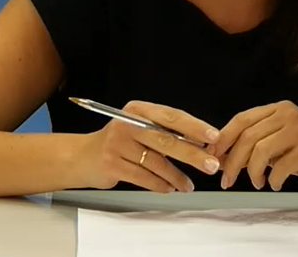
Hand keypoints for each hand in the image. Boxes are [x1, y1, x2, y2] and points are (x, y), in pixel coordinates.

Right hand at [71, 100, 220, 192]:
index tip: (214, 137)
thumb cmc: (120, 142)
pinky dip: (160, 184)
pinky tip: (169, 188)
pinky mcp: (112, 165)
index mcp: (138, 109)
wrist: (83, 157)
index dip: (195, 127)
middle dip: (193, 154)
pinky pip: (144, 178)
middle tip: (211, 165)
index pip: (172, 116)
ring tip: (188, 185)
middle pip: (167, 139)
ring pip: (157, 163)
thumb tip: (201, 144)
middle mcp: (127, 123)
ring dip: (177, 176)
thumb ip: (165, 132)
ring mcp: (118, 144)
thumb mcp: (140, 128)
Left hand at [211, 101, 297, 190]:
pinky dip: (273, 180)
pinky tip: (275, 183)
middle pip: (247, 136)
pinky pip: (279, 167)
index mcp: (279, 109)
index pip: (242, 119)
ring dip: (252, 172)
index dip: (223, 138)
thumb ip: (256, 145)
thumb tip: (223, 158)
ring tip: (258, 182)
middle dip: (232, 161)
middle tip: (227, 179)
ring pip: (260, 151)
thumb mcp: (282, 143)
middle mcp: (289, 115)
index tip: (212, 156)